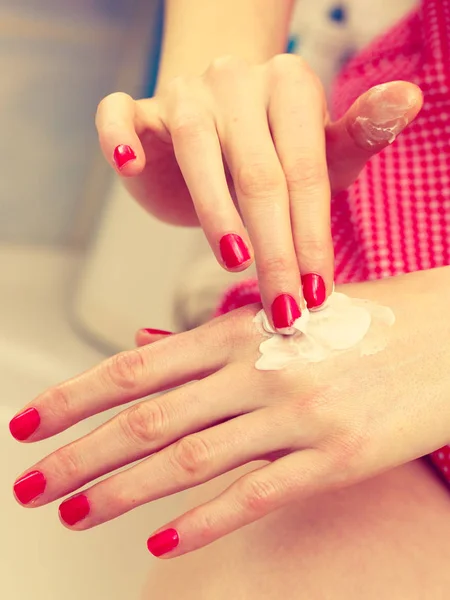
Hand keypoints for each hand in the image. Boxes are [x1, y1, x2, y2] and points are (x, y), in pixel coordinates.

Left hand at [10, 269, 448, 557]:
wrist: (448, 333)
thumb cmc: (361, 320)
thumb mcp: (280, 315)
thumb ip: (209, 338)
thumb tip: (143, 346)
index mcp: (240, 329)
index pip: (137, 366)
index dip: (75, 396)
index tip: (28, 423)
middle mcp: (259, 370)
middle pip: (148, 418)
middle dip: (80, 453)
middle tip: (29, 483)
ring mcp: (296, 415)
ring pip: (189, 459)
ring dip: (125, 492)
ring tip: (75, 514)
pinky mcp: (335, 458)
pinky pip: (256, 494)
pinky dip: (204, 521)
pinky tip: (162, 542)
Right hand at [96, 55, 421, 327]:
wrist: (220, 124)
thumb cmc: (276, 151)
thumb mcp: (320, 152)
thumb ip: (358, 135)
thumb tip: (410, 98)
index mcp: (289, 87)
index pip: (304, 171)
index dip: (311, 237)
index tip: (316, 296)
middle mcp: (236, 81)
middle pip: (257, 171)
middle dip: (273, 249)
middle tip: (282, 309)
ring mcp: (184, 92)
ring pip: (195, 147)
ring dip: (213, 209)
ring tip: (234, 260)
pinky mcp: (140, 110)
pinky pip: (118, 115)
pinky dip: (118, 138)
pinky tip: (127, 167)